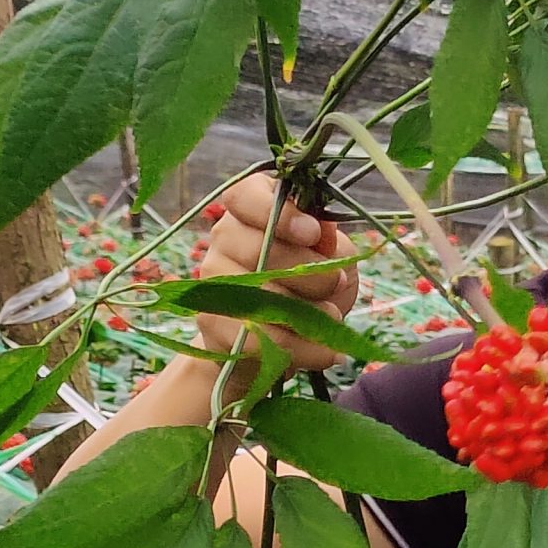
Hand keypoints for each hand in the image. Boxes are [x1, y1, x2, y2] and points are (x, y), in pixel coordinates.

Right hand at [192, 171, 359, 367]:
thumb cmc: (309, 286)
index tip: (313, 232)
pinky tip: (325, 352)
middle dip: (307, 271)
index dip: (278, 213)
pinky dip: (299, 348)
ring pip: (258, 295)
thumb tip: (324, 232)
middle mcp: (224, 238)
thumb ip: (329, 243)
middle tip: (336, 284)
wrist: (279, 341)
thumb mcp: (333, 257)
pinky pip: (256, 336)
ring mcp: (211, 280)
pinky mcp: (212, 322)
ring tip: (334, 321)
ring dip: (307, 313)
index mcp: (251, 210)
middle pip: (257, 247)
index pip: (245, 195)